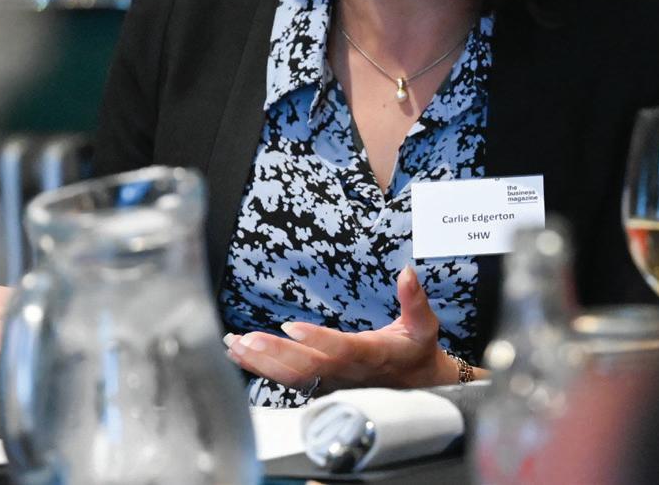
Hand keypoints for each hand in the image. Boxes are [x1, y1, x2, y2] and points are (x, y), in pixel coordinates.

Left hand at [224, 266, 467, 393]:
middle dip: (275, 354)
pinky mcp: (321, 386)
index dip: (317, 340)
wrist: (418, 386)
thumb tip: (407, 271)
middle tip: (247, 338)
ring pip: (292, 378)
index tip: (291, 327)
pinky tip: (240, 355)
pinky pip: (288, 380)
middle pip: (308, 368)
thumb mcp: (424, 325)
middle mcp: (348, 374)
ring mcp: (332, 383)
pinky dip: (262, 368)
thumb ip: (414, 299)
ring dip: (261, 363)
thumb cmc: (416, 352)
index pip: (342, 350)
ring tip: (234, 345)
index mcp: (372, 356)